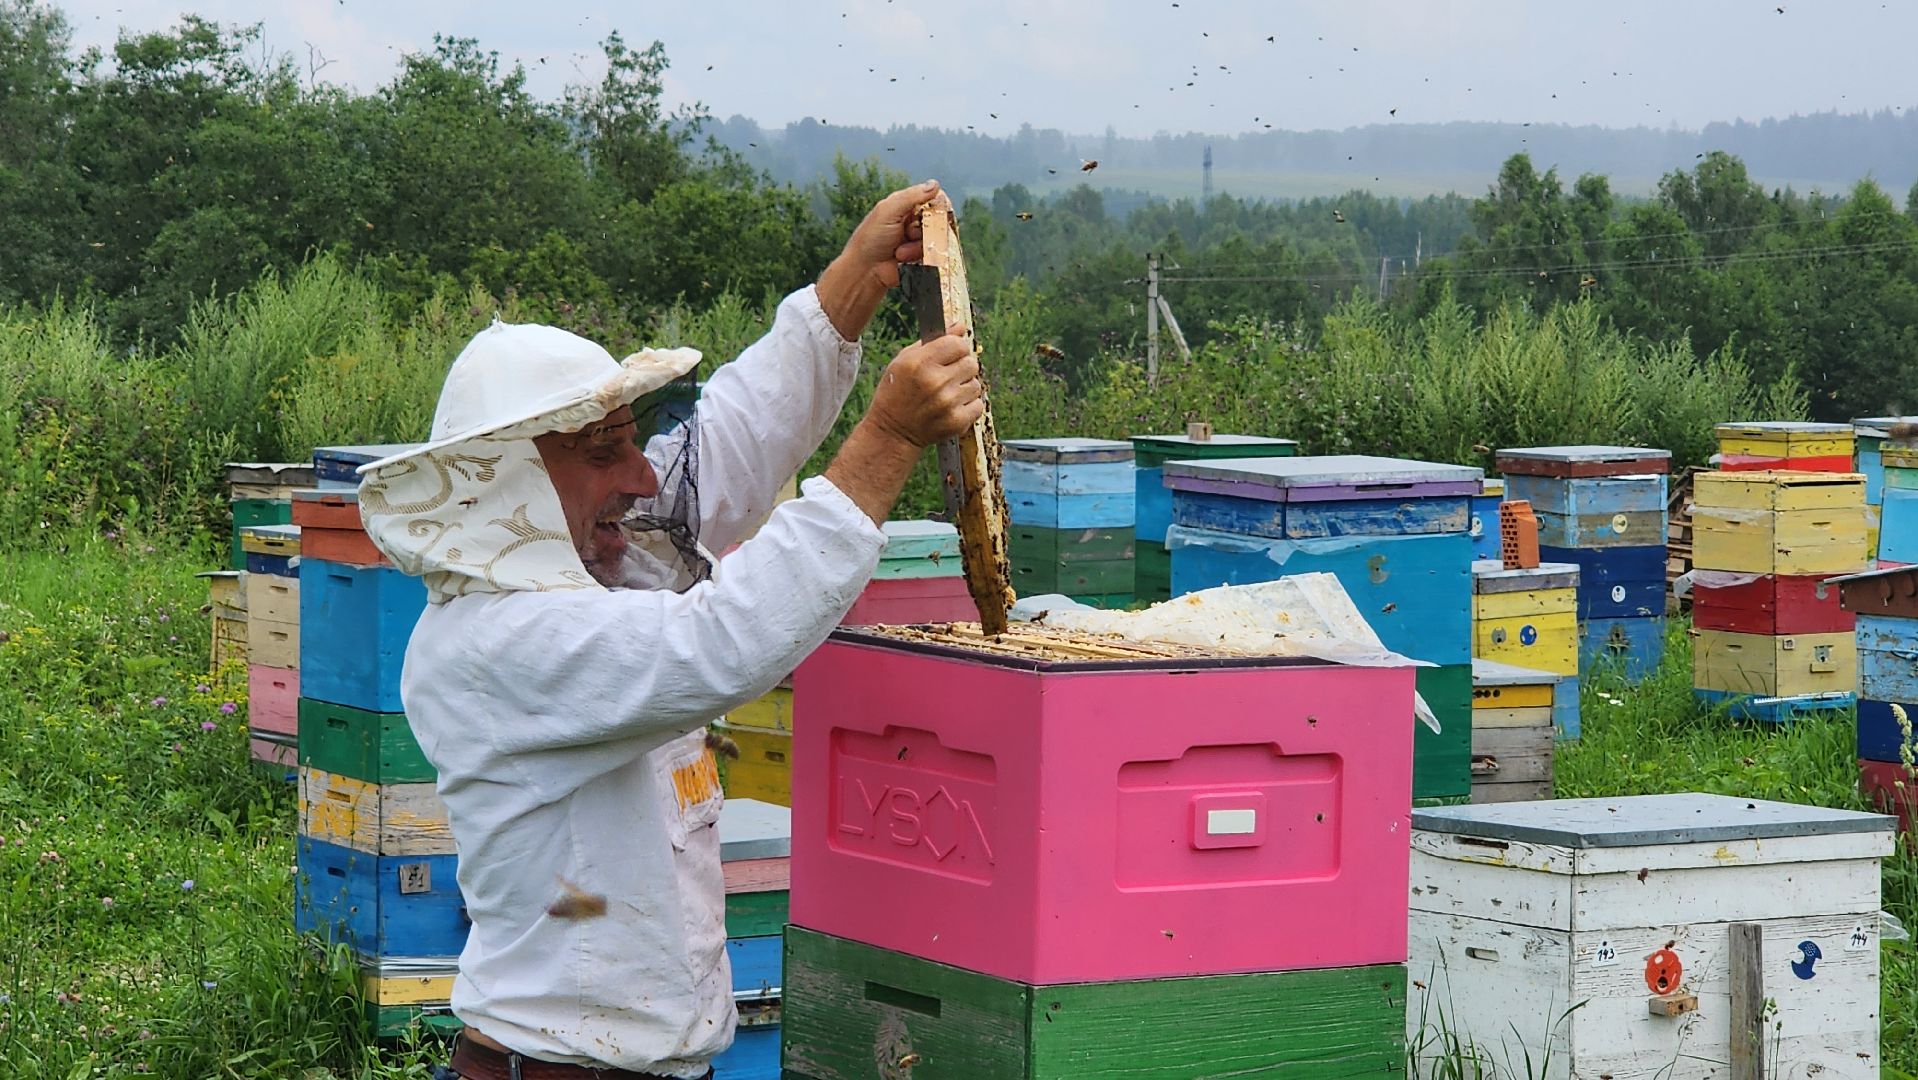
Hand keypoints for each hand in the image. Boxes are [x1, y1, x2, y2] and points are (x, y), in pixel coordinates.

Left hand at [816, 180, 940, 339]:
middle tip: (910, 233)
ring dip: (917, 245)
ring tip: (900, 251)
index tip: (935, 213)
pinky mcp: (917, 256)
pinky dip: (917, 256)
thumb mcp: (889, 211)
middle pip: (935, 219)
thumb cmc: (871, 239)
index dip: (935, 205)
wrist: (864, 272)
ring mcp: (914, 239)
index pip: (929, 198)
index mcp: (902, 205)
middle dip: (925, 228)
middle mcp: (910, 220)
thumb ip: (912, 197)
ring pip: (934, 237)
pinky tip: (903, 259)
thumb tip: (935, 184)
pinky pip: (931, 253)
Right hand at [864, 324, 983, 448]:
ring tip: (946, 395)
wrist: (892, 432)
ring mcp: (947, 403)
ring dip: (965, 388)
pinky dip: (968, 406)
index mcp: (919, 362)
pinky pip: (978, 404)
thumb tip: (960, 326)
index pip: (958, 343)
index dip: (956, 348)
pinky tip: (951, 408)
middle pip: (971, 363)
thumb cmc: (896, 392)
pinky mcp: (957, 422)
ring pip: (976, 384)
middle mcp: (935, 382)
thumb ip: (933, 341)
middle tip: (946, 378)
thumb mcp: (905, 361)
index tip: (949, 356)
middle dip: (961, 368)